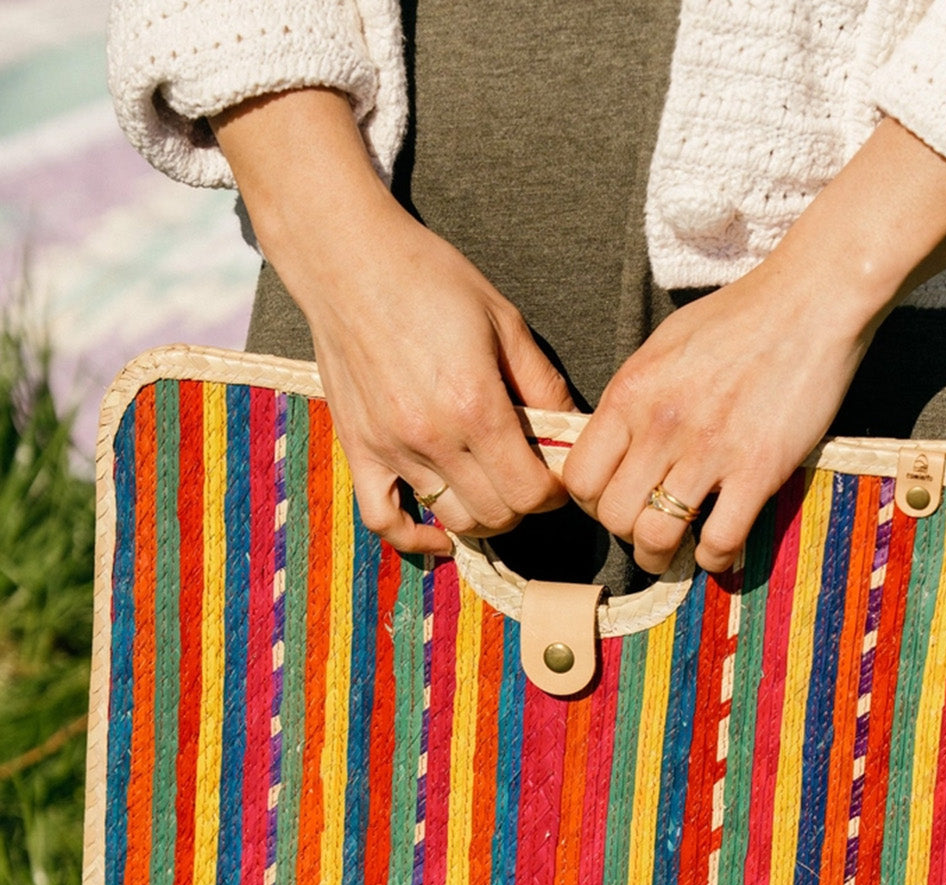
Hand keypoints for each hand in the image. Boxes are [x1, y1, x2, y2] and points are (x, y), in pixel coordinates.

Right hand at [214, 89, 575, 556]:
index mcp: (476, 405)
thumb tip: (572, 430)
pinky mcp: (360, 450)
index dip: (555, 492)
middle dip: (525, 504)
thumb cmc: (429, 279)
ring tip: (493, 489)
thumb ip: (542, 383)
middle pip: (498, 514)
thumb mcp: (504, 320)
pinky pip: (383, 520)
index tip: (558, 473)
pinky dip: (415, 539)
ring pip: (453, 521)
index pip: (532, 491)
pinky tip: (440, 534)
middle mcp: (433, 438)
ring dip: (484, 516)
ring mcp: (392, 450)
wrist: (348, 259)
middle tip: (530, 476)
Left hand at [564, 118, 945, 573]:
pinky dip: (714, 559)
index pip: (579, 478)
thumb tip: (614, 447)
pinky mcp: (759, 469)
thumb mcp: (663, 348)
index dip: (592, 503)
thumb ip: (633, 400)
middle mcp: (661, 425)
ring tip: (675, 553)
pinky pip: (719, 541)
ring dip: (663, 558)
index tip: (615, 502)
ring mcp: (709, 450)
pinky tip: (719, 551)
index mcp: (630, 393)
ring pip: (657, 538)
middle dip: (626, 534)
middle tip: (648, 529)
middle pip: (613, 517)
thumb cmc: (739, 318)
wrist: (812, 299)